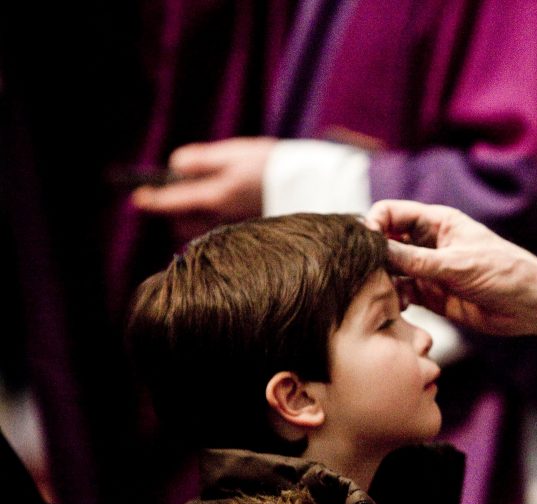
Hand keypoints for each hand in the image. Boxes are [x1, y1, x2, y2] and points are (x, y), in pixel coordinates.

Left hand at [132, 137, 276, 222]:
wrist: (312, 184)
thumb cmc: (271, 164)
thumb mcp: (234, 153)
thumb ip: (201, 160)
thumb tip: (174, 164)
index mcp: (216, 196)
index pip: (173, 203)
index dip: (152, 200)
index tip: (138, 198)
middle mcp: (223, 217)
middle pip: (184, 224)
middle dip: (174, 212)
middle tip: (176, 193)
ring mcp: (236, 227)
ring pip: (202, 230)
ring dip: (193, 218)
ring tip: (200, 198)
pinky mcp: (249, 230)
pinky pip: (220, 232)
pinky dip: (212, 221)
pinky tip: (223, 206)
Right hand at [366, 200, 536, 343]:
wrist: (530, 305)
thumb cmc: (503, 273)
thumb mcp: (456, 264)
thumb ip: (414, 259)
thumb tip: (376, 249)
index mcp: (436, 222)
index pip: (390, 213)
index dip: (373, 224)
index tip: (366, 245)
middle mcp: (427, 243)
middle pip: (385, 241)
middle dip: (373, 256)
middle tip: (366, 273)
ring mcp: (428, 269)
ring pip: (390, 270)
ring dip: (382, 280)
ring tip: (381, 293)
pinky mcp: (431, 294)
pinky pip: (402, 293)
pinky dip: (395, 299)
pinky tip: (399, 307)